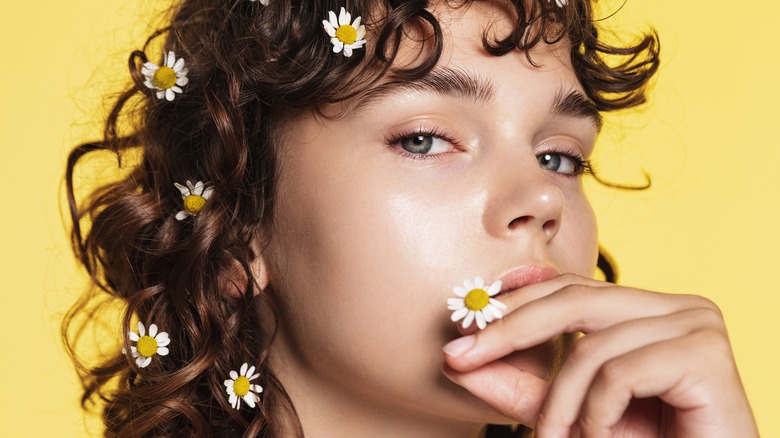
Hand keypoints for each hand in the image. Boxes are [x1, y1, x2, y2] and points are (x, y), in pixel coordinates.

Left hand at [442, 274, 758, 436]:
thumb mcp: (571, 411)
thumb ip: (519, 384)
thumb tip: (457, 357)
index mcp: (645, 308)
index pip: (567, 287)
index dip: (512, 302)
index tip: (463, 325)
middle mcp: (674, 305)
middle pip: (574, 299)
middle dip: (509, 329)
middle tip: (461, 356)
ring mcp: (695, 323)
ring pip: (591, 346)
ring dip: (560, 402)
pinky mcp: (707, 354)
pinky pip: (620, 373)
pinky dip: (597, 414)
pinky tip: (601, 437)